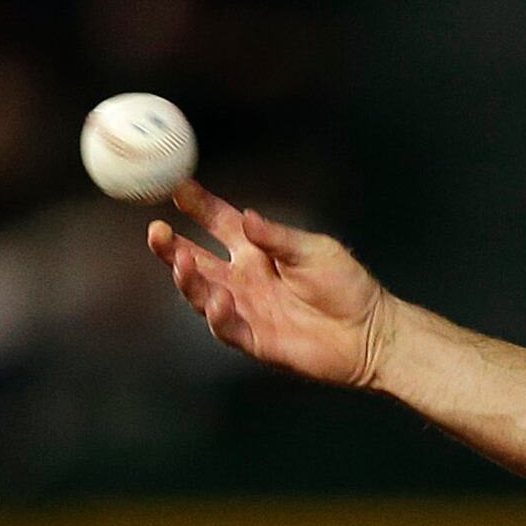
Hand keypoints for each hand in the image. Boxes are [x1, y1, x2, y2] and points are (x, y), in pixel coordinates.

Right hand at [148, 184, 392, 386]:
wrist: (369, 332)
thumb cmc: (346, 286)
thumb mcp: (313, 249)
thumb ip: (277, 237)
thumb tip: (246, 217)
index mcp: (257, 250)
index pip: (217, 222)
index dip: (196, 205)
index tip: (175, 186)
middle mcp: (244, 278)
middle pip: (197, 259)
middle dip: (172, 246)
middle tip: (156, 230)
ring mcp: (246, 309)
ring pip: (203, 294)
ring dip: (188, 280)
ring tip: (181, 264)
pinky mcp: (255, 340)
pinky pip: (227, 329)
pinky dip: (218, 316)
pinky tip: (216, 301)